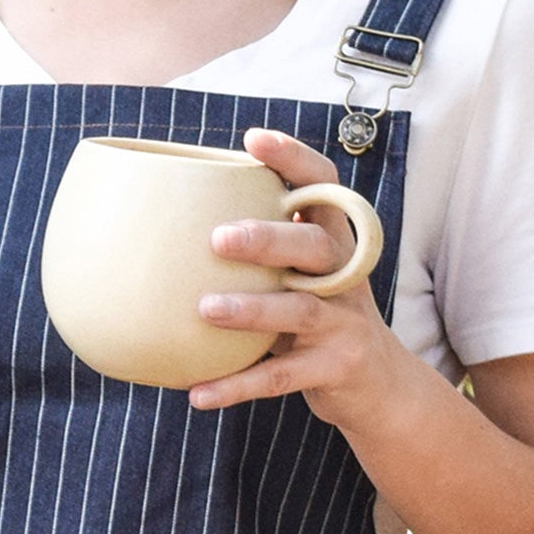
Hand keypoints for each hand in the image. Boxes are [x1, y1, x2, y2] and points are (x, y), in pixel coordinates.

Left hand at [190, 128, 411, 425]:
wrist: (377, 388)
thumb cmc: (313, 318)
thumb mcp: (295, 278)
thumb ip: (254, 253)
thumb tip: (156, 226)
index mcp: (331, 243)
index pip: (325, 188)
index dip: (296, 160)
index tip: (254, 139)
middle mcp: (344, 277)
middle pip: (315, 247)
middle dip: (269, 238)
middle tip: (218, 239)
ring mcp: (344, 323)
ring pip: (300, 310)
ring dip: (252, 310)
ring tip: (204, 310)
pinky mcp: (336, 368)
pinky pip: (281, 377)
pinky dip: (237, 385)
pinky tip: (196, 394)